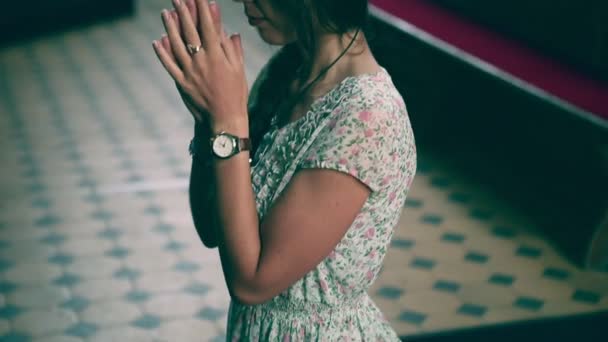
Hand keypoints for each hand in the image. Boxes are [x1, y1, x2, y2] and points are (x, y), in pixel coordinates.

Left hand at [161, 0, 224, 124]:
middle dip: (183, 13)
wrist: (225, 119)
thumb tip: (230, 32)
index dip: (203, 9)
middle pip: (190, 32)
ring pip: (176, 45)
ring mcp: (189, 72)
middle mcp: (201, 61)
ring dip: (170, 27)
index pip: (209, 26)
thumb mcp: (239, 70)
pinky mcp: (181, 83)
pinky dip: (162, 53)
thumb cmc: (236, 95)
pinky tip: (156, 41)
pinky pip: (169, 65)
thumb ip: (233, 49)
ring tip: (165, 12)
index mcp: (217, 56)